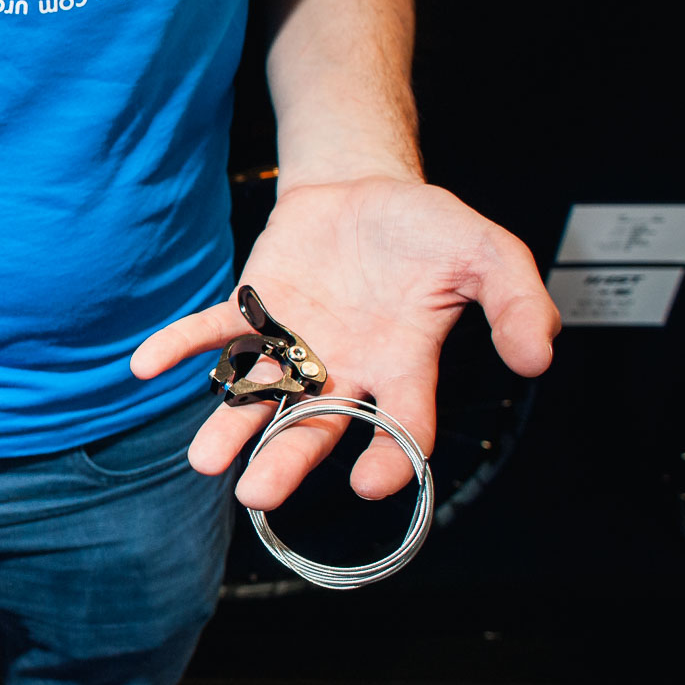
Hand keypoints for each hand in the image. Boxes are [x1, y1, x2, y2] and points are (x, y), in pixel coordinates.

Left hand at [130, 177, 559, 509]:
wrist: (367, 188)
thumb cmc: (428, 230)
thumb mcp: (488, 251)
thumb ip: (516, 301)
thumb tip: (539, 356)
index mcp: (402, 366)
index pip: (397, 425)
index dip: (387, 457)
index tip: (369, 483)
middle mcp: (343, 369)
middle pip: (313, 426)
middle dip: (286, 461)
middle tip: (257, 496)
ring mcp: (294, 343)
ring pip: (258, 395)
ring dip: (229, 425)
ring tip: (204, 461)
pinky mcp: (253, 309)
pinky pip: (211, 333)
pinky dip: (179, 348)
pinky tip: (145, 366)